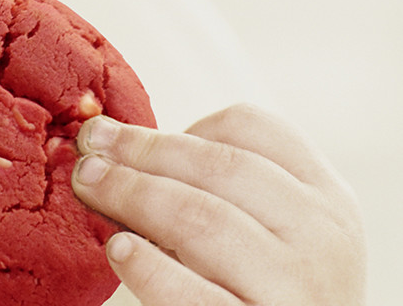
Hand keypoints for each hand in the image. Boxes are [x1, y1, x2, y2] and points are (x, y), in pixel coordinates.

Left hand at [71, 104, 365, 305]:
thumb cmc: (263, 286)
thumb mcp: (264, 229)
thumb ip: (210, 185)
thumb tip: (107, 140)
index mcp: (325, 199)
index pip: (255, 129)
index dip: (186, 124)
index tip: (129, 134)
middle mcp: (322, 239)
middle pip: (220, 166)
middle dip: (142, 151)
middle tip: (88, 149)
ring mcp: (298, 290)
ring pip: (203, 219)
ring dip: (133, 194)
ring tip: (89, 186)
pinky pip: (194, 295)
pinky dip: (149, 266)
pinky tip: (118, 249)